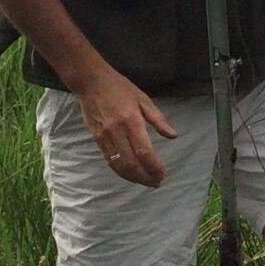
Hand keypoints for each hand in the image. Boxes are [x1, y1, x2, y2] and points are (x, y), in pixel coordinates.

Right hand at [74, 66, 173, 186]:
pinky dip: (121, 171)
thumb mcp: (143, 99)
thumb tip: (173, 136)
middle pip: (131, 163)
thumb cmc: (120, 88)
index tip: (163, 174)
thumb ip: (158, 119)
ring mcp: (105, 137)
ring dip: (133, 178)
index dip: (154, 166)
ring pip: (119, 165)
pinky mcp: (96, 140)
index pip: (144, 151)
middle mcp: (117, 132)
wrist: (91, 83)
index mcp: (131, 121)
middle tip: (157, 182)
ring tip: (146, 182)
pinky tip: (130, 175)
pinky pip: (109, 161)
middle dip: (145, 177)